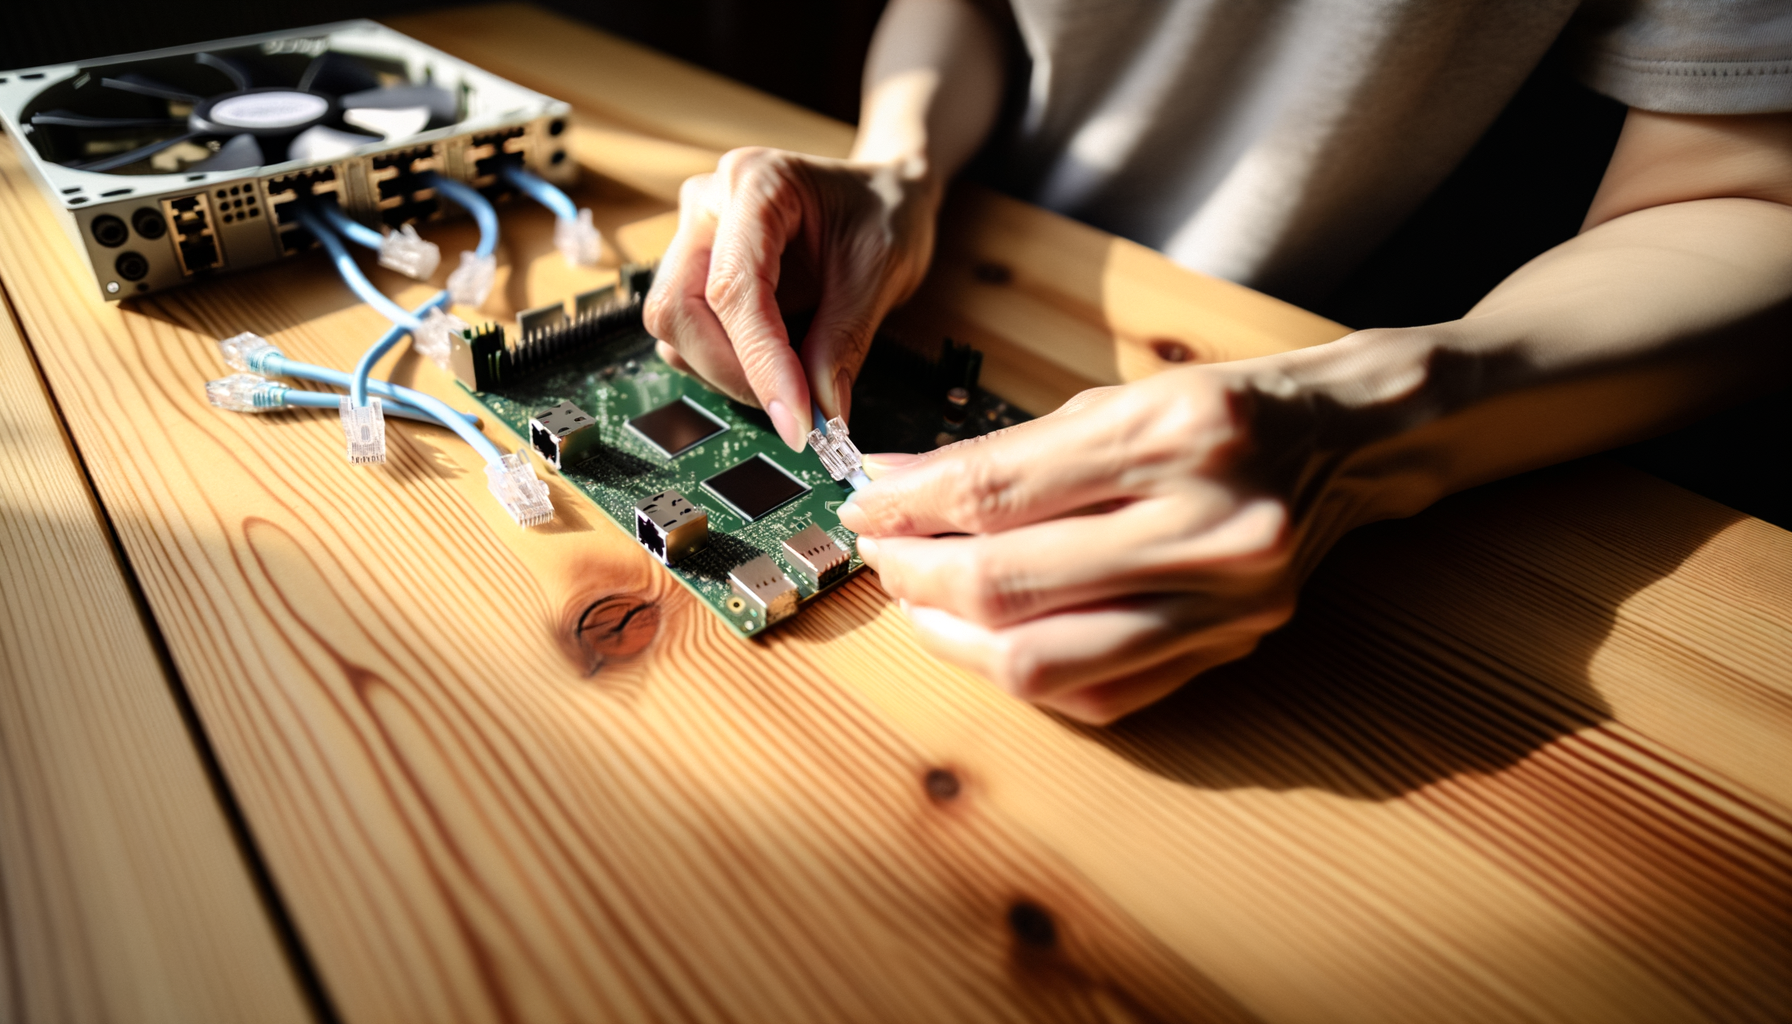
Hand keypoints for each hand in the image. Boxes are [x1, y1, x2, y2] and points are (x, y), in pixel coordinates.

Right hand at [643, 146, 939, 448]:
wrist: (883, 195)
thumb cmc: (884, 215)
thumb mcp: (881, 272)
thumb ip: (844, 341)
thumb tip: (821, 412)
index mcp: (756, 183)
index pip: (733, 288)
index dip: (760, 362)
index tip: (796, 420)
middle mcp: (708, 204)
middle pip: (678, 309)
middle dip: (733, 372)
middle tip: (796, 408)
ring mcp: (693, 236)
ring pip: (674, 329)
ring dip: (728, 372)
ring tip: (794, 378)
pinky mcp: (693, 270)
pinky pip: (686, 334)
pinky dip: (727, 364)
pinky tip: (775, 361)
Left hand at [837, 366, 1332, 723]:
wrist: (1352, 444)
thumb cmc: (1225, 411)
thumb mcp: (1117, 401)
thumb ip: (1006, 452)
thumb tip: (891, 486)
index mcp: (1177, 432)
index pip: (998, 488)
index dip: (908, 506)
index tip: (862, 505)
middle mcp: (1211, 523)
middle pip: (1008, 585)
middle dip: (915, 575)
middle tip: (882, 555)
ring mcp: (1228, 602)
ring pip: (1042, 661)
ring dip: (954, 638)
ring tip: (922, 601)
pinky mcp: (1231, 650)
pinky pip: (1096, 694)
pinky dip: (1022, 671)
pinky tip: (989, 637)